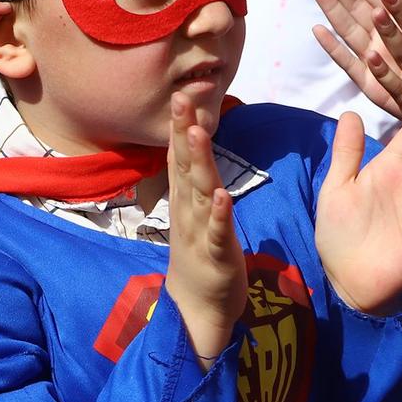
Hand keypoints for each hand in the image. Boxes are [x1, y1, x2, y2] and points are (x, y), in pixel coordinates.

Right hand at [163, 92, 249, 365]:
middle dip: (183, 131)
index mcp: (185, 201)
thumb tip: (191, 148)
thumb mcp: (193, 213)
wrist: (196, 308)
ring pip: (199, 193)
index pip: (179, 156)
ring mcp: (199, 233)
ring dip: (199, 163)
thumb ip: (193, 181)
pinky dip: (220, 214)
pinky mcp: (215, 256)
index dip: (178, 125)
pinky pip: (217, 232)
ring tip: (198, 133)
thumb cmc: (199, 255)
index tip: (179, 93)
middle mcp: (188, 211)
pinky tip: (223, 196)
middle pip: (185, 166)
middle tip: (180, 98)